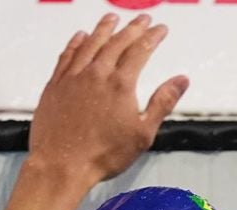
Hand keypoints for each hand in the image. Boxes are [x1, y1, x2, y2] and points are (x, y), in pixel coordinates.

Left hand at [27, 14, 188, 187]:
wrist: (62, 165)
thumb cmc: (103, 154)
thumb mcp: (143, 133)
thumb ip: (162, 102)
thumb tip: (181, 80)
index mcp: (120, 84)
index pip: (140, 51)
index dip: (152, 37)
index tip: (161, 29)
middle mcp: (96, 74)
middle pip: (116, 42)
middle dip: (132, 28)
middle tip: (142, 19)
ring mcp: (73, 77)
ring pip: (90, 43)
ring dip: (103, 28)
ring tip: (112, 18)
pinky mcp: (55, 85)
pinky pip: (67, 55)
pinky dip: (75, 42)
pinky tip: (80, 36)